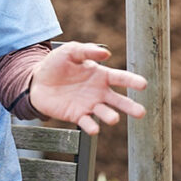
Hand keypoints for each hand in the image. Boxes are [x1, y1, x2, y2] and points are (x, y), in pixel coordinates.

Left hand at [28, 42, 147, 134]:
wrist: (37, 81)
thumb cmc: (56, 64)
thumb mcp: (70, 51)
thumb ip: (87, 50)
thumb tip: (106, 52)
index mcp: (101, 75)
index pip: (120, 78)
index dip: (132, 81)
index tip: (143, 84)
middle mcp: (99, 92)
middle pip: (119, 100)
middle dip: (131, 106)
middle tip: (141, 112)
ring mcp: (89, 105)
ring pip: (105, 113)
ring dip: (110, 116)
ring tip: (113, 118)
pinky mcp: (77, 115)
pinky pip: (87, 123)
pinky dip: (91, 127)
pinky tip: (94, 129)